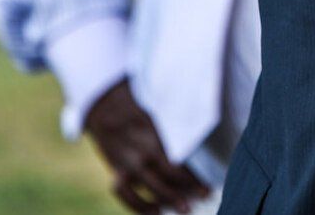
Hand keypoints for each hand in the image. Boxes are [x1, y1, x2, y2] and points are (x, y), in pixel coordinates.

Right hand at [83, 78, 210, 213]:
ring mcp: (127, 166)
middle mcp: (141, 156)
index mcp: (154, 141)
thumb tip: (189, 160)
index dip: (193, 180)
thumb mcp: (157, 123)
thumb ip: (169, 142)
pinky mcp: (116, 172)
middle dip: (186, 192)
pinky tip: (155, 212)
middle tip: (203, 198)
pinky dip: (139, 207)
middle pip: (166, 180)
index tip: (207, 187)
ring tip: (184, 209)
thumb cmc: (137, 115)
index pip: (177, 167)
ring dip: (167, 201)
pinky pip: (126, 195)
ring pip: (148, 191)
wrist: (107, 110)